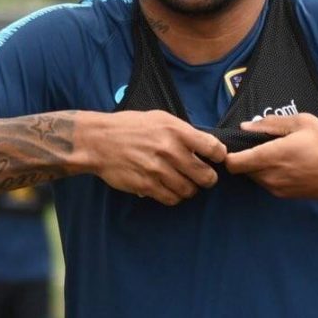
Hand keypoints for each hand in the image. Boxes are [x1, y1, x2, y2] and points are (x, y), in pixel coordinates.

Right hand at [75, 110, 226, 205]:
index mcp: (176, 131)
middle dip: (208, 178)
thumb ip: (184, 131)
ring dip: (190, 189)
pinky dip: (174, 196)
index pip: (213, 148)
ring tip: (184, 183)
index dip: (219, 156)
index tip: (216, 158)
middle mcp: (170, 150)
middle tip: (204, 177)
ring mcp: (158, 170)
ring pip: (189, 190)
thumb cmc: (130, 127)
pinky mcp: (146, 185)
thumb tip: (205, 145)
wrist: (99, 140)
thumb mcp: (160, 118)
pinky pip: (171, 199)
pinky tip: (170, 189)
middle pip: (206, 176)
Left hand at [225, 113, 317, 197]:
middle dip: (245, 158)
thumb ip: (270, 124)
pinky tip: (288, 163)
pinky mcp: (289, 196)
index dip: (229, 155)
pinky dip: (271, 174)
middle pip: (243, 171)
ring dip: (258, 167)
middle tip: (259, 144)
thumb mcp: (302, 122)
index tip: (233, 145)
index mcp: (273, 156)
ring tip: (278, 152)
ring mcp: (280, 189)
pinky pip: (269, 184)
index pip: (234, 163)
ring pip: (256, 178)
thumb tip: (246, 126)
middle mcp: (273, 176)